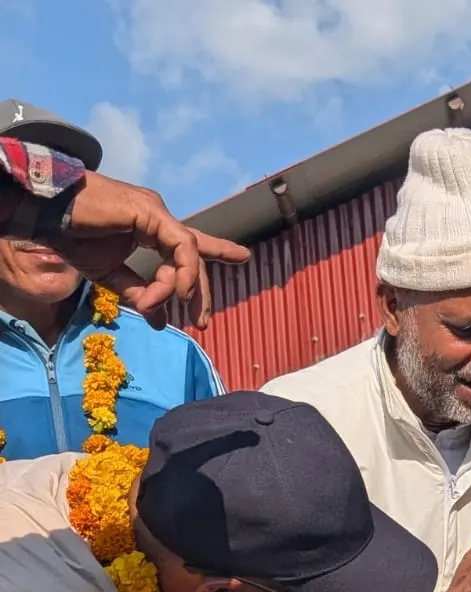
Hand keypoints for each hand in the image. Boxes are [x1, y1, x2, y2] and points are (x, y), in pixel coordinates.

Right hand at [54, 170, 249, 329]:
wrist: (48, 214)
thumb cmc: (73, 237)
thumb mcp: (111, 277)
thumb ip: (139, 295)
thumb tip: (159, 321)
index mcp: (149, 228)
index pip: (189, 243)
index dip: (217, 250)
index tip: (243, 257)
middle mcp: (158, 217)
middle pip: (194, 257)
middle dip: (201, 292)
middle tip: (202, 322)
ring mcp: (157, 212)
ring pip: (189, 254)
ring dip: (184, 289)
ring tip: (176, 309)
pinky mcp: (152, 212)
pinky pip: (182, 248)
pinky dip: (182, 273)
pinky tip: (177, 291)